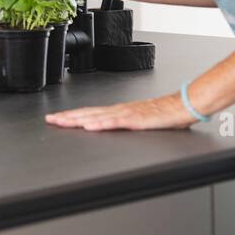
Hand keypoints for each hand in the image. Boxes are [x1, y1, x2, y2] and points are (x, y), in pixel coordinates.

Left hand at [45, 93, 196, 130]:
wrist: (184, 105)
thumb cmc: (165, 114)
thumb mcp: (139, 120)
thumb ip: (123, 124)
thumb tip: (108, 128)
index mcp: (118, 110)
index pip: (89, 113)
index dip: (71, 116)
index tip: (55, 118)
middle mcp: (119, 110)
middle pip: (88, 113)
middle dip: (68, 117)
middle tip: (50, 120)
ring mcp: (127, 114)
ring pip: (98, 116)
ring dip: (79, 120)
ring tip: (63, 123)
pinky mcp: (138, 120)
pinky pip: (117, 122)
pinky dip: (102, 124)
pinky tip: (90, 127)